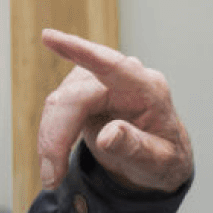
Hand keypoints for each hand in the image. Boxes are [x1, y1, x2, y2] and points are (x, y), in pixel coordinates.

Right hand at [36, 29, 192, 192]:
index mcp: (148, 90)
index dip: (81, 51)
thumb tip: (108, 135)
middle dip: (57, 135)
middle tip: (53, 175)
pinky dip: (51, 136)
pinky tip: (55, 159)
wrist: (157, 160)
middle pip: (75, 96)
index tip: (49, 38)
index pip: (112, 65)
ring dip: (51, 138)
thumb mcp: (159, 163)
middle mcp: (123, 80)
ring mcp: (100, 82)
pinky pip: (57, 109)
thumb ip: (136, 147)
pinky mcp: (84, 92)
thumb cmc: (163, 158)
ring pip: (60, 102)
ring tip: (54, 173)